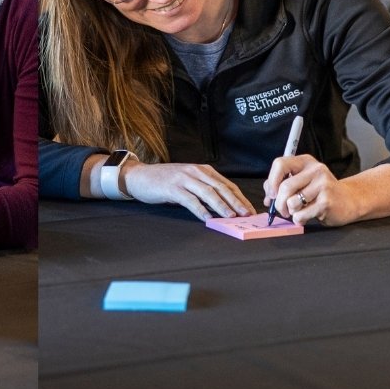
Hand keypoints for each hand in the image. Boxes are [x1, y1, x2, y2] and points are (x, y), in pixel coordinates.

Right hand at [123, 162, 253, 219]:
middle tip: (246, 214)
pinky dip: (200, 209)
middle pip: (221, 188)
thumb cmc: (165, 181)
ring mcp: (184, 179)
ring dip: (221, 205)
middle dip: (236, 202)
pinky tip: (207, 217)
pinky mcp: (172, 188)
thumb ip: (203, 189)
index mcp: (202, 170)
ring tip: (231, 217)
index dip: (239, 198)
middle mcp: (195, 172)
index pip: (226, 184)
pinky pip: (190, 200)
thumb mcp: (188, 180)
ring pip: (208, 193)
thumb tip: (223, 205)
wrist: (140, 176)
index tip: (249, 210)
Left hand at [262, 154, 355, 226]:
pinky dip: (299, 219)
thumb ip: (282, 184)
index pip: (280, 164)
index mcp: (305, 162)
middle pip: (284, 187)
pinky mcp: (327, 200)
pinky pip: (301, 214)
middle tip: (283, 210)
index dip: (271, 181)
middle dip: (278, 203)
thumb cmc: (320, 192)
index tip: (272, 194)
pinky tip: (307, 216)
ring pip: (292, 202)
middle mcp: (315, 169)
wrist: (349, 200)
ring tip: (298, 211)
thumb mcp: (302, 181)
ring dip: (290, 212)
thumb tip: (268, 197)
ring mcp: (323, 184)